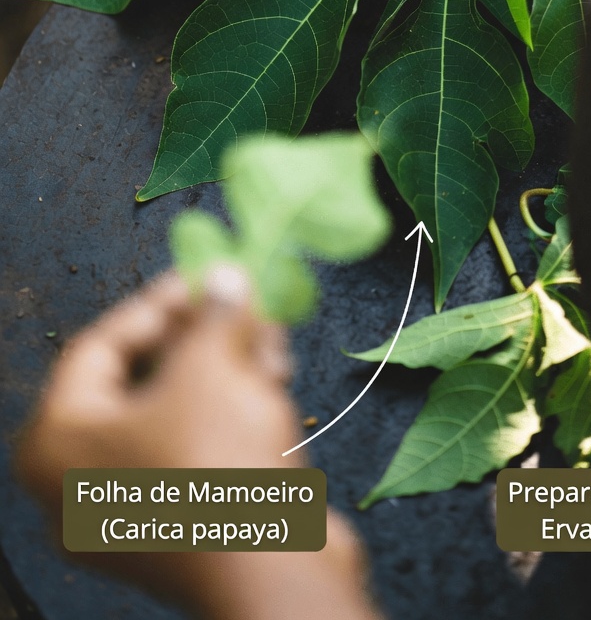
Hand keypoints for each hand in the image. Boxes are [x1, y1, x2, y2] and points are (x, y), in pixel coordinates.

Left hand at [16, 267, 380, 619]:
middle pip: (141, 378)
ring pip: (175, 411)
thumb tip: (225, 277)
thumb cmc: (216, 465)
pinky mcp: (176, 528)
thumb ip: (213, 314)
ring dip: (227, 366)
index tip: (203, 276)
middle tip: (244, 303)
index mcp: (57, 442)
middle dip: (202, 334)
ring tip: (272, 339)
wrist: (271, 573)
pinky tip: (274, 379)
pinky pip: (194, 447)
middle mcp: (78, 482)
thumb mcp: (212, 367)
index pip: (97, 346)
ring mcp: (126, 512)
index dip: (156, 302)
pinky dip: (231, 409)